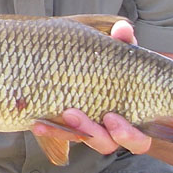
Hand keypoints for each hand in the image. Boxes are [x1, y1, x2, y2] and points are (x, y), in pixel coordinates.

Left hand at [29, 19, 172, 169]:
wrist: (86, 71)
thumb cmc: (117, 66)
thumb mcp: (122, 54)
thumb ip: (124, 43)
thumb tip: (123, 28)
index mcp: (132, 121)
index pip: (136, 138)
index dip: (128, 135)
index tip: (111, 118)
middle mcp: (111, 133)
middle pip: (107, 143)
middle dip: (96, 133)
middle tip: (77, 115)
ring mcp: (89, 131)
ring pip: (82, 140)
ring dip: (70, 130)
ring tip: (63, 114)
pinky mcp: (67, 129)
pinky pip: (59, 135)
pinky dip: (50, 130)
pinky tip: (36, 123)